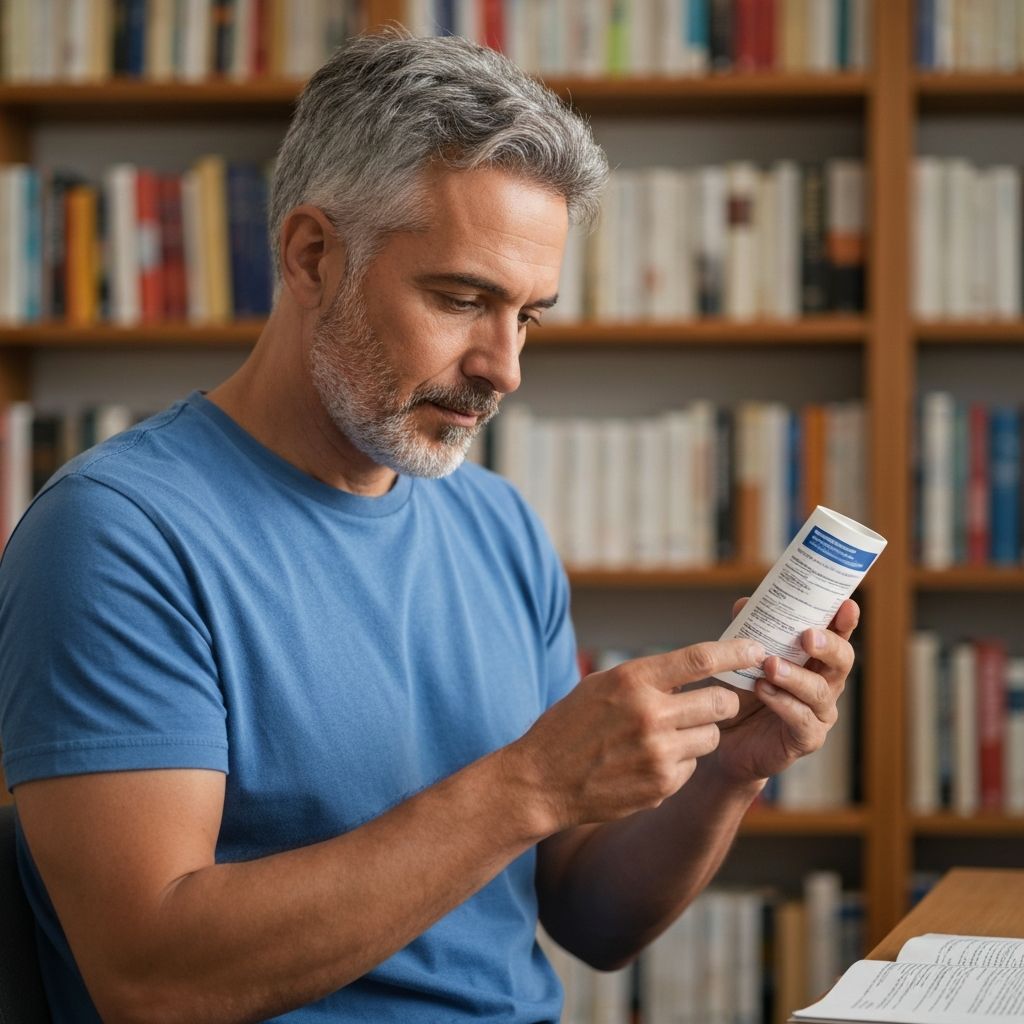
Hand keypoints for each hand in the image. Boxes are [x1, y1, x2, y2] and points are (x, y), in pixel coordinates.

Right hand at [510, 639, 764, 832]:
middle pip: (721, 702)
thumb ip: (647, 678)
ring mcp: (658, 753)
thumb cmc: (570, 726)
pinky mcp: (661, 786)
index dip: (737, 652)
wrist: (541, 780)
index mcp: (633, 680)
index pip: (702, 659)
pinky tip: (647, 762)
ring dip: (699, 734)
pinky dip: (679, 762)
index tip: (758, 649)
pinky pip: (692, 766)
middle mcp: (650, 714)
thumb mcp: (602, 686)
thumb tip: (695, 668)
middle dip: (724, 701)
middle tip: (713, 701)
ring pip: (711, 737)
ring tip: (665, 735)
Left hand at [706, 598, 859, 785]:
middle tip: (808, 636)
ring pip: (820, 691)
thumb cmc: (742, 693)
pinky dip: (782, 702)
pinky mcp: (806, 738)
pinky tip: (763, 690)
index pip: (836, 635)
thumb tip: (745, 603)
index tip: (846, 604)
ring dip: (796, 676)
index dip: (844, 620)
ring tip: (771, 665)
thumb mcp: (742, 658)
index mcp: (815, 660)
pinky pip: (801, 719)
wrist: (726, 739)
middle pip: (842, 661)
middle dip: (829, 646)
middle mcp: (824, 684)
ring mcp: (818, 713)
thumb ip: (747, 630)